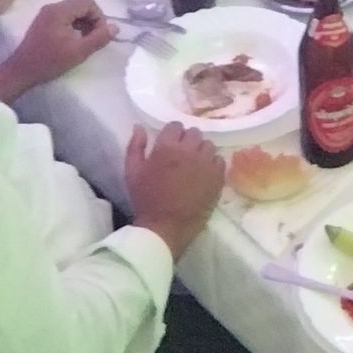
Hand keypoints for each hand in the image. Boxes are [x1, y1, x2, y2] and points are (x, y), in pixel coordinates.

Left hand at [0, 0, 113, 96]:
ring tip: (84, 42)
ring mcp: (46, 13)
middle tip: (93, 39)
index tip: (99, 35)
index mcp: (60, 11)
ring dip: (83, 23)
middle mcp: (52, 7)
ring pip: (73, 11)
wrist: (21, 71)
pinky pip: (64, 17)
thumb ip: (99, 38)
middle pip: (81, 5)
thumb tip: (115, 27)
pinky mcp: (43, 21)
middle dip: (92, 20)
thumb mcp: (78, 52)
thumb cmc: (50, 61)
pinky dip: (73, 26)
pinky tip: (73, 41)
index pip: (88, 3)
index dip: (99, 17)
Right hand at [124, 123, 225, 257]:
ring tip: (194, 164)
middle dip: (188, 140)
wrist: (165, 228)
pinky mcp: (218, 178)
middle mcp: (189, 151)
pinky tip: (205, 174)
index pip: (176, 125)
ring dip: (201, 151)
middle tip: (182, 154)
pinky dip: (213, 164)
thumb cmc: (145, 200)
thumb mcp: (132, 172)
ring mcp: (206, 164)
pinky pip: (220, 161)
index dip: (173, 133)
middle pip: (194, 133)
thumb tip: (139, 127)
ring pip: (209, 145)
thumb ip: (135, 146)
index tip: (170, 144)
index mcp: (167, 147)